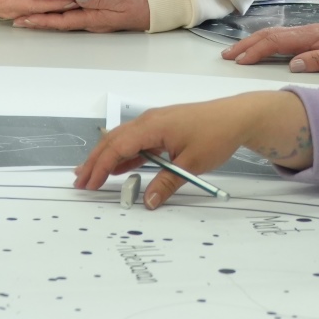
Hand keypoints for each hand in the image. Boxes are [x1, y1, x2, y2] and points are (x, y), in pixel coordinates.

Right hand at [0, 0, 81, 19]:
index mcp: (9, 4)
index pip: (35, 5)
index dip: (53, 3)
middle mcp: (17, 11)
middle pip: (43, 11)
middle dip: (62, 8)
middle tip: (82, 1)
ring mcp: (20, 12)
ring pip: (43, 12)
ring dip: (60, 8)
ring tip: (78, 1)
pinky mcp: (23, 10)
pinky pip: (39, 10)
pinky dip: (52, 6)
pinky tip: (65, 2)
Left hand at [12, 0, 150, 31]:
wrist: (154, 9)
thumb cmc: (139, 3)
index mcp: (94, 19)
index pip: (62, 20)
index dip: (42, 20)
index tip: (25, 19)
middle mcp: (91, 22)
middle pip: (59, 23)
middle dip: (38, 22)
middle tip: (17, 21)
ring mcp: (94, 20)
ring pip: (64, 20)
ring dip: (46, 19)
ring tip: (28, 17)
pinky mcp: (98, 14)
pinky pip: (73, 15)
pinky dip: (59, 13)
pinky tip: (53, 9)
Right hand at [74, 91, 312, 204]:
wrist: (238, 116)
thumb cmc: (217, 133)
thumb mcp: (192, 164)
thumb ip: (167, 183)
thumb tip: (148, 202)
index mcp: (153, 126)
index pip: (118, 147)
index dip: (101, 166)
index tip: (88, 183)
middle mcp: (150, 120)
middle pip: (114, 141)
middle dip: (95, 161)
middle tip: (80, 182)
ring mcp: (156, 123)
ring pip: (123, 140)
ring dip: (106, 157)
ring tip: (90, 175)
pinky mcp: (163, 128)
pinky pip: (136, 141)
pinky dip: (123, 154)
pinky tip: (118, 168)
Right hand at [222, 22, 318, 71]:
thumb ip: (318, 59)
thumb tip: (293, 64)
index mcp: (306, 37)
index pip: (274, 43)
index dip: (256, 51)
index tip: (241, 62)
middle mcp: (299, 32)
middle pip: (266, 36)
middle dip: (245, 45)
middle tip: (226, 57)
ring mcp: (299, 32)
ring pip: (268, 34)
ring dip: (249, 42)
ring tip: (233, 53)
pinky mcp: (301, 35)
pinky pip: (274, 36)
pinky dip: (259, 41)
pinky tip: (254, 47)